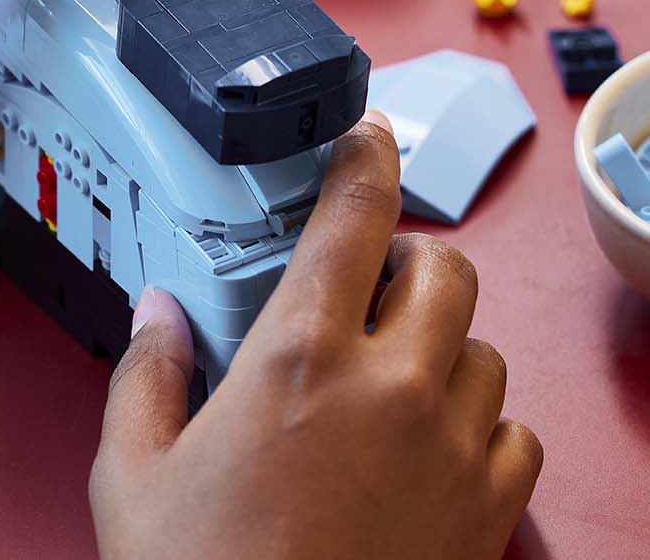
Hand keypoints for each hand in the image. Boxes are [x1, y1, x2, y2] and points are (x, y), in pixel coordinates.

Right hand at [90, 110, 542, 559]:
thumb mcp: (131, 480)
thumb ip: (146, 378)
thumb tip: (157, 314)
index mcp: (298, 358)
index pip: (355, 213)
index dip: (366, 157)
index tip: (367, 137)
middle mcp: (392, 387)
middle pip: (445, 267)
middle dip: (409, 263)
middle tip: (368, 291)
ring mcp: (453, 450)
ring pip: (484, 348)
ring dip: (443, 347)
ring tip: (391, 382)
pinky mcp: (490, 513)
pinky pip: (517, 433)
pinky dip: (484, 427)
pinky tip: (433, 451)